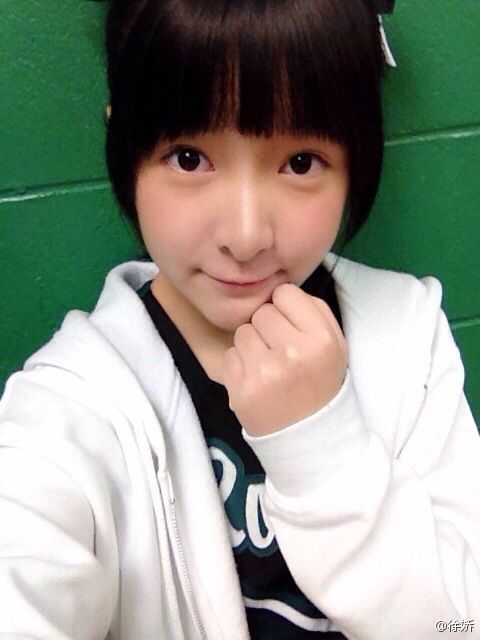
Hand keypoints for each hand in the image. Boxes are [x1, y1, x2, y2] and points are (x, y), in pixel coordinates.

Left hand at [221, 283, 348, 435]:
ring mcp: (265, 372)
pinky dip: (238, 366)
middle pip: (261, 312)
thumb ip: (314, 310)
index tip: (290, 326)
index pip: (286, 293)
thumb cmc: (320, 381)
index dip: (285, 308)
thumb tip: (281, 291)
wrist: (309, 434)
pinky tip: (255, 380)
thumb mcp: (335, 344)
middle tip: (279, 350)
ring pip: (242, 332)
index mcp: (320, 339)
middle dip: (267, 327)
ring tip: (268, 366)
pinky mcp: (241, 389)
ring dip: (251, 346)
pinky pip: (229, 356)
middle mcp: (293, 353)